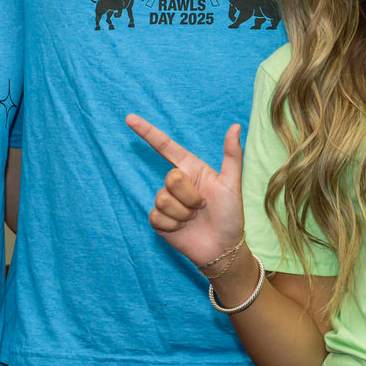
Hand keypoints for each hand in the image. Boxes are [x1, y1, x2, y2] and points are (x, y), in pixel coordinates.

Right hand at [126, 114, 246, 272]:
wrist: (223, 248)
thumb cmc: (230, 215)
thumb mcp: (232, 184)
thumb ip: (232, 155)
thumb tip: (236, 126)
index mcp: (191, 169)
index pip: (165, 146)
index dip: (147, 132)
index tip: (129, 118)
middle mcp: (176, 183)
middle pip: (171, 178)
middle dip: (190, 195)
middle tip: (202, 206)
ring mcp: (166, 201)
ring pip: (163, 199)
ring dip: (183, 213)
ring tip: (194, 218)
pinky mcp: (158, 221)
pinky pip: (157, 216)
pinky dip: (174, 225)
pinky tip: (183, 229)